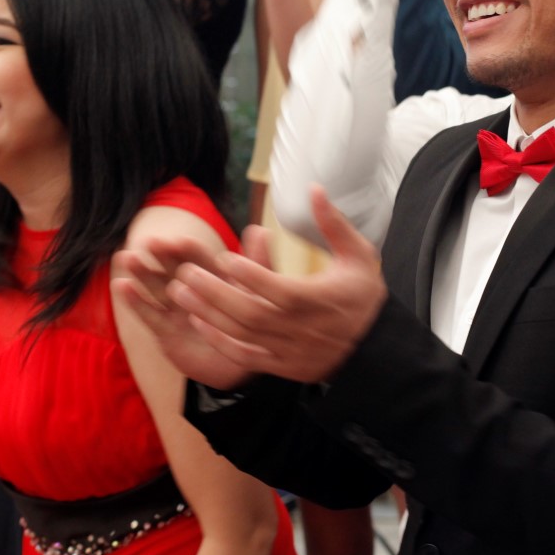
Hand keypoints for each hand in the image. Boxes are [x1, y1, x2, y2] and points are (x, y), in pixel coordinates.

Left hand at [121, 188, 388, 385]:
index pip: (277, 289)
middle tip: (185, 273)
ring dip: (207, 314)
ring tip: (179, 293)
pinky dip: (219, 341)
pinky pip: (245, 357)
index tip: (224, 259)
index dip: (249, 276)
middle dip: (214, 293)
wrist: (375, 349)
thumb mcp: (359, 256)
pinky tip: (199, 321)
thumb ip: (334, 224)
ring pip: (241, 335)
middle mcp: (299, 328)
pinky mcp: (282, 366)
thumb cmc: (363, 298)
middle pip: (250, 313)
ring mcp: (289, 350)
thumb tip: (314, 188)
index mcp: (317, 300)